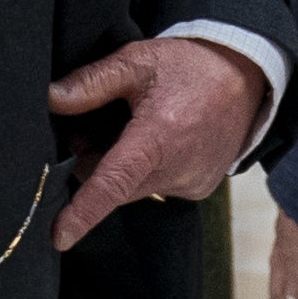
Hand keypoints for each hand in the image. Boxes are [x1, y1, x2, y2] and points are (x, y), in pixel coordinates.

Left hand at [45, 37, 264, 248]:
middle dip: (96, 160)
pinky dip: (148, 169)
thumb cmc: (190, 65)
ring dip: (122, 166)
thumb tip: (51, 98)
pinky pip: (156, 187)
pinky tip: (161, 138)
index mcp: (159, 136)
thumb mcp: (137, 61)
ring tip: (135, 125)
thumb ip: (91, 82)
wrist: (246, 75)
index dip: (83, 212)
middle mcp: (178, 168)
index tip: (60, 237)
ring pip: (132, 188)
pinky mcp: (199, 188)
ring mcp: (191, 183)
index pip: (113, 183)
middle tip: (98, 125)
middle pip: (113, 185)